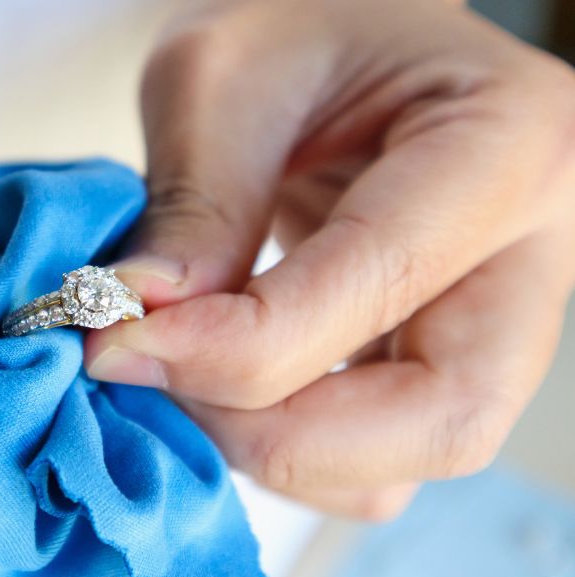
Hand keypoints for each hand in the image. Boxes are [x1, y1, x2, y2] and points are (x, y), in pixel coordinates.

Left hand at [86, 0, 574, 518]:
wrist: (329, 38)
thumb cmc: (291, 27)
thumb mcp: (220, 78)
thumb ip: (195, 207)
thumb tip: (142, 329)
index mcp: (504, 143)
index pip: (384, 280)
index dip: (242, 342)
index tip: (122, 339)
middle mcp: (530, 250)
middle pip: (444, 417)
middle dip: (281, 431)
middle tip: (159, 381)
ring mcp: (494, 319)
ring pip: (409, 457)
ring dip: (278, 448)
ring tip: (180, 375)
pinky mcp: (438, 356)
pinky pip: (377, 457)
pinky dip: (288, 447)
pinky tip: (220, 387)